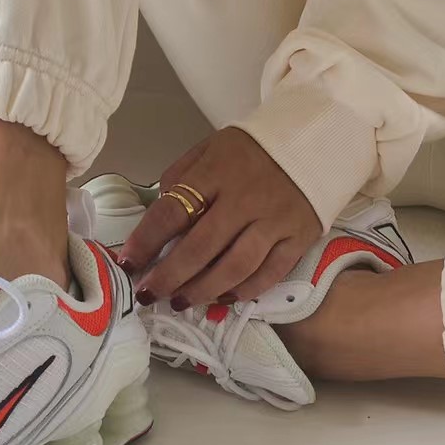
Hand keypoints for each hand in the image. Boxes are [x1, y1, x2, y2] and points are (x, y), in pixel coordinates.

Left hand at [119, 126, 321, 309]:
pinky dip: (243, 291)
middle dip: (168, 276)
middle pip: (200, 247)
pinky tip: (222, 298)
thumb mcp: (211, 147)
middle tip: (148, 294)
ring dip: (202, 291)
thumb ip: (182, 176)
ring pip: (234, 267)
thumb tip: (157, 215)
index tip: (128, 263)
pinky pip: (269, 274)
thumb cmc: (253, 150)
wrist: (316, 142)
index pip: (173, 211)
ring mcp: (275, 220)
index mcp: (217, 171)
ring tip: (180, 302)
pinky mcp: (299, 238)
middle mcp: (245, 197)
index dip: (146, 241)